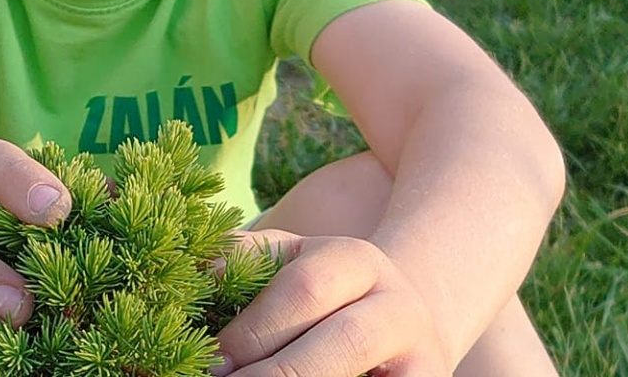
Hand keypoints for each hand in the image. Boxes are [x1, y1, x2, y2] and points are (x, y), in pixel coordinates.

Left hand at [215, 230, 454, 376]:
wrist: (404, 327)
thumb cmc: (323, 298)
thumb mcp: (290, 264)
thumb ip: (248, 261)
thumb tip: (203, 270)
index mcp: (357, 261)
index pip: (306, 290)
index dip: (254, 330)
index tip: (210, 364)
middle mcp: (398, 307)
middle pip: (344, 342)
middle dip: (278, 374)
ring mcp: (424, 355)